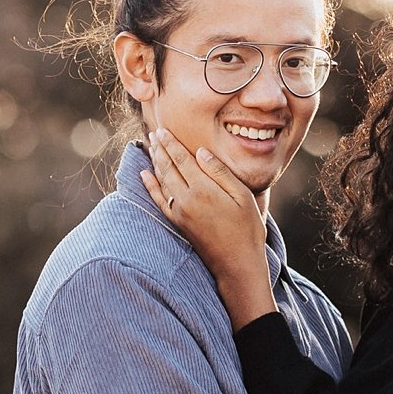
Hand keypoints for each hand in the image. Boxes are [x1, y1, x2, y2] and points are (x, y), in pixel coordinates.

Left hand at [138, 131, 276, 327]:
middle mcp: (186, 199)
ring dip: (155, 162)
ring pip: (162, 180)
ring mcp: (179, 212)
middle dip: (160, 149)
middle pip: (168, 167)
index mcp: (203, 189)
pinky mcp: (177, 223)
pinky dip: (150, 186)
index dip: (171, 143)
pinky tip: (145, 175)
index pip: (181, 159)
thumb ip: (220, 172)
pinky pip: (159, 200)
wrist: (237, 263)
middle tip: (154, 133)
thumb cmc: (247, 228)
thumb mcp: (241, 196)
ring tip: (151, 147)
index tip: (163, 130)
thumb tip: (200, 152)